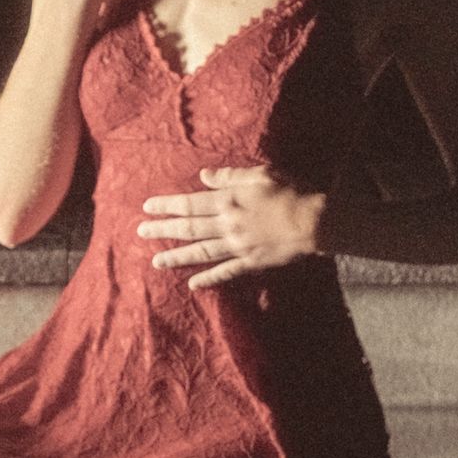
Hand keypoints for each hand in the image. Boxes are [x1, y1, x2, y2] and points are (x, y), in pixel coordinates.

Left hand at [138, 168, 326, 291]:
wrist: (316, 220)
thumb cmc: (290, 190)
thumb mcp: (260, 173)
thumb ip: (229, 176)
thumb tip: (203, 175)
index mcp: (228, 201)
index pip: (189, 203)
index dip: (167, 206)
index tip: (147, 208)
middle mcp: (227, 225)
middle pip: (189, 228)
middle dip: (163, 230)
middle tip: (141, 233)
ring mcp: (238, 246)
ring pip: (201, 253)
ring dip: (177, 257)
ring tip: (156, 261)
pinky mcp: (251, 262)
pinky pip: (226, 272)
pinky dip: (209, 279)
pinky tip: (193, 284)